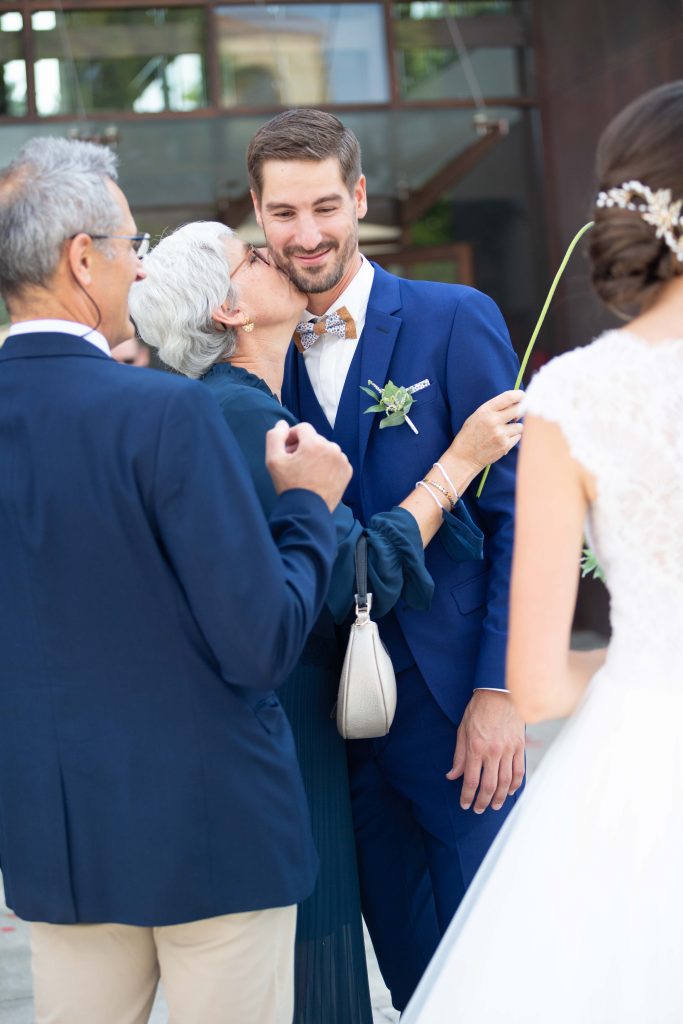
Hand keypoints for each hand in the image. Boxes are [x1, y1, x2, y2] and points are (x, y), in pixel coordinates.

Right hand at [266, 420, 351, 511]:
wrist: (307, 511)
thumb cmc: (289, 485)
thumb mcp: (273, 460)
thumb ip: (275, 436)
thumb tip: (282, 423)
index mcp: (315, 443)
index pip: (302, 428)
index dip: (291, 437)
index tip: (286, 451)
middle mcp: (332, 448)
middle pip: (314, 439)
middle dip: (303, 447)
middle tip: (294, 464)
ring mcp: (342, 460)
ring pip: (325, 449)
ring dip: (316, 456)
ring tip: (306, 472)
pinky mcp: (347, 471)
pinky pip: (335, 461)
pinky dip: (327, 465)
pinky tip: (318, 477)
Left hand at [447, 690, 524, 812]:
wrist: (499, 692)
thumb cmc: (478, 709)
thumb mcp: (462, 729)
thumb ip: (459, 755)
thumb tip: (452, 775)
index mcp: (475, 747)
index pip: (470, 780)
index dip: (467, 796)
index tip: (465, 805)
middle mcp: (492, 752)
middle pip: (489, 786)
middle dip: (483, 801)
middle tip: (478, 809)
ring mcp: (508, 750)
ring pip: (505, 782)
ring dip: (500, 797)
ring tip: (495, 806)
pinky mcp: (519, 746)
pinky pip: (518, 771)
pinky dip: (515, 785)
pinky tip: (510, 791)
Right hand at [450, 391, 523, 472]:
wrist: (464, 457)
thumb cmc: (470, 435)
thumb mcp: (477, 416)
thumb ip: (494, 409)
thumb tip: (515, 403)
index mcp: (485, 411)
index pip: (508, 397)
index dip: (519, 395)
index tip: (522, 396)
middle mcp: (493, 421)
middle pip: (518, 410)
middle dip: (520, 411)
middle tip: (516, 414)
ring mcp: (500, 434)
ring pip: (520, 426)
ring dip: (515, 427)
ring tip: (504, 431)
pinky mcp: (505, 446)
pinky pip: (518, 437)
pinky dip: (513, 438)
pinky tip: (503, 439)